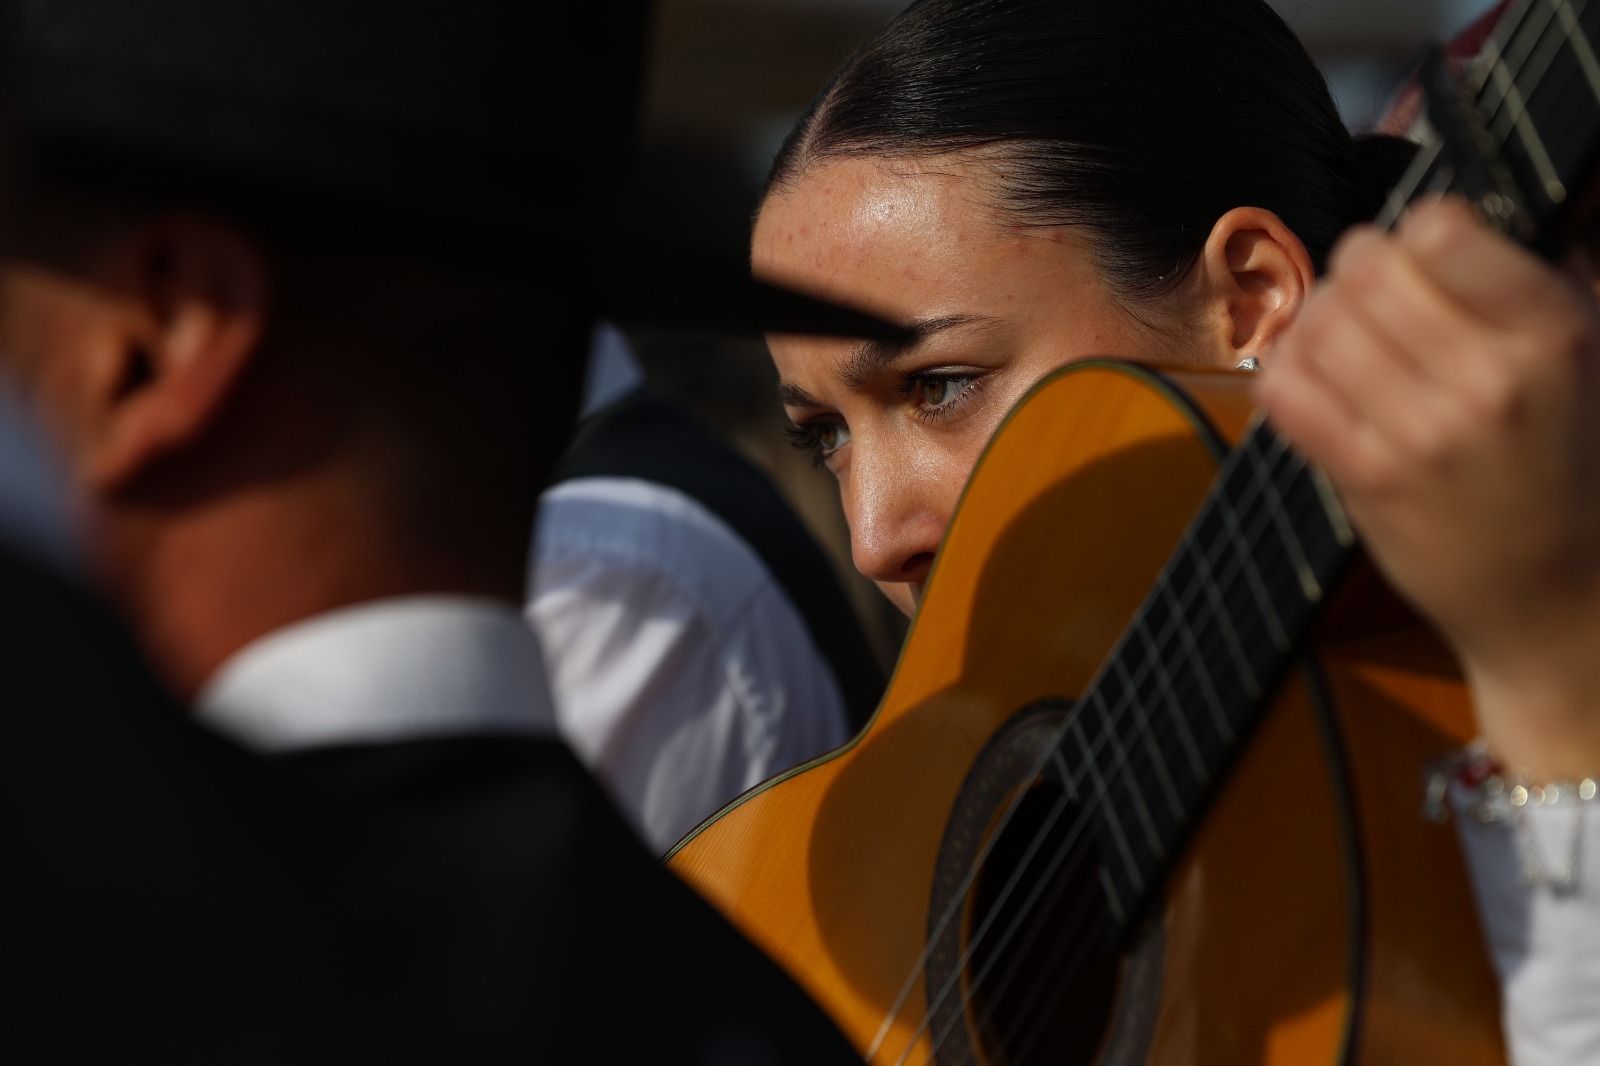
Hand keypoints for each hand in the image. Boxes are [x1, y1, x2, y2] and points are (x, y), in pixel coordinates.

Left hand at [1257, 198, 1599, 779]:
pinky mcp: (1365, 478)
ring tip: (1342, 339)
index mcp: (1552, 336)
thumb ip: (1547, 280)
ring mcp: (1420, 434)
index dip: (1418, 231)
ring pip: (1318, 323)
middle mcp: (1486, 381)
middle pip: (1366, 270)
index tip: (1422, 252)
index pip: (1442, 230)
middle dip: (1358, 272)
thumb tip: (1481, 211)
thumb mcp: (1590, 360)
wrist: (1551, 596)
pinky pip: (1286, 389)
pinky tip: (1311, 379)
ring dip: (1317, 320)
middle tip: (1369, 295)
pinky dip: (1284, 372)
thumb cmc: (1567, 469)